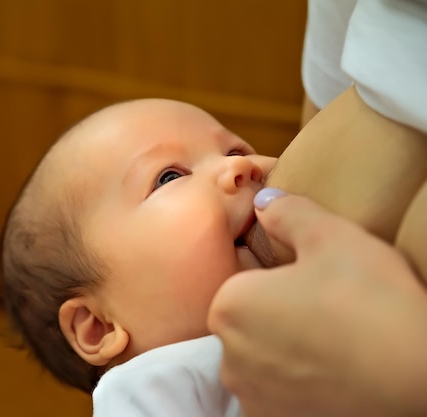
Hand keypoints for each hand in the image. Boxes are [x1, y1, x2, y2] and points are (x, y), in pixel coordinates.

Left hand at [208, 189, 426, 416]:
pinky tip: (332, 373)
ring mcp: (251, 395)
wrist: (417, 379)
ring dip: (287, 351)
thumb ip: (288, 212)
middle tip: (329, 312)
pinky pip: (277, 393)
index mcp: (229, 305)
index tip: (315, 284)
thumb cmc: (370, 302)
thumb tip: (263, 201)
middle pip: (250, 322)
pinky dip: (297, 383)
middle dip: (279, 314)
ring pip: (262, 359)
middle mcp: (228, 356)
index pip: (244, 284)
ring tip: (334, 342)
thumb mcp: (332, 236)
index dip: (280, 280)